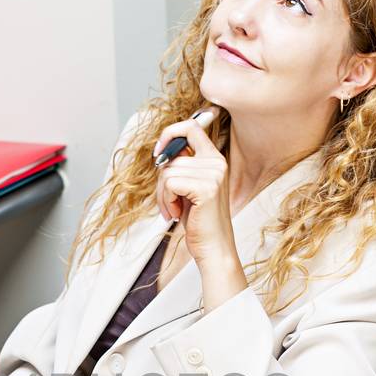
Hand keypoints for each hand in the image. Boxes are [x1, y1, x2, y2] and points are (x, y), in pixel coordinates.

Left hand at [152, 107, 239, 268]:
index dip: (170, 133)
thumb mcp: (189, 188)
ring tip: (173, 210)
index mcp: (215, 159)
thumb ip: (183, 166)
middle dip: (161, 181)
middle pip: (172, 157)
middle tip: (169, 202)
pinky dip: (165, 200)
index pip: (191, 127)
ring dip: (162, 195)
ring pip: (167, 171)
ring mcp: (213, 174)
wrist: (214, 249)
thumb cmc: (199, 221)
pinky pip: (169, 183)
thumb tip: (164, 149)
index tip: (158, 152)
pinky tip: (175, 214)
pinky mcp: (206, 188)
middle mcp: (217, 163)